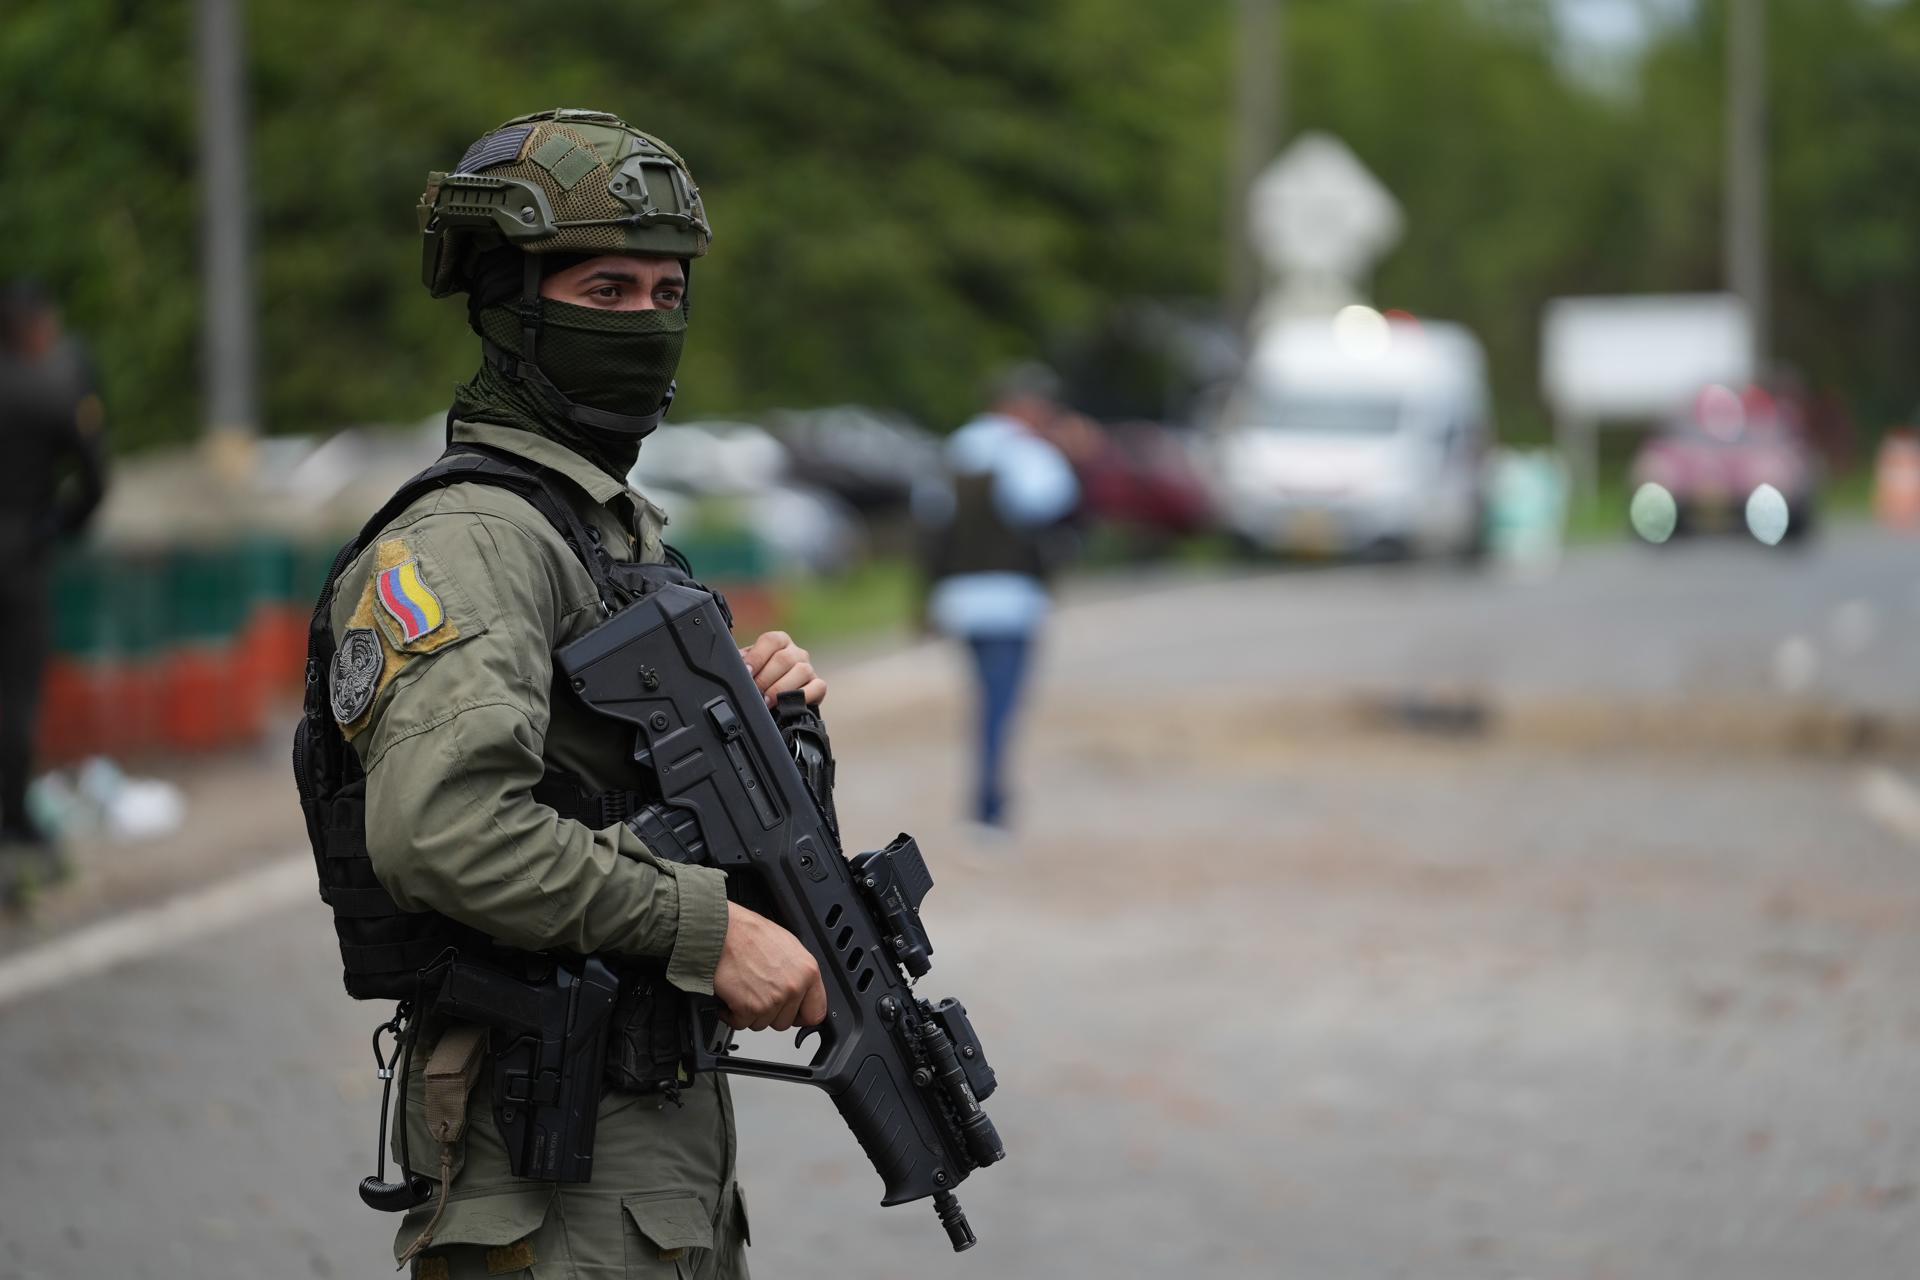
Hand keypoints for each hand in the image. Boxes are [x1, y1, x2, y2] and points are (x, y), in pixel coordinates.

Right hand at [712, 902, 827, 1030]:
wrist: (721, 932)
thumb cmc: (749, 935)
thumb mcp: (788, 946)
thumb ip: (799, 973)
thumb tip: (802, 992)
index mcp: (808, 971)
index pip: (815, 1013)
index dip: (800, 1015)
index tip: (791, 1013)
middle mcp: (793, 987)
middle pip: (785, 1022)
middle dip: (769, 1012)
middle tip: (758, 992)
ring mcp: (772, 1000)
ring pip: (762, 1024)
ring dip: (750, 1012)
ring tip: (744, 988)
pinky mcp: (749, 1008)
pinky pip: (741, 1024)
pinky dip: (732, 1014)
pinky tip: (732, 995)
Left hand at [739, 630, 826, 706]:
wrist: (773, 698)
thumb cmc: (759, 680)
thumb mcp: (748, 669)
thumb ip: (741, 664)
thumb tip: (732, 666)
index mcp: (778, 641)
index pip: (770, 640)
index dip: (757, 656)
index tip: (747, 672)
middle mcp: (795, 652)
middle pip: (784, 659)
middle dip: (766, 678)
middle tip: (755, 692)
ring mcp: (808, 668)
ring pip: (801, 671)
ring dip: (782, 688)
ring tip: (767, 702)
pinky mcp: (818, 685)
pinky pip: (817, 687)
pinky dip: (803, 696)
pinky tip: (788, 704)